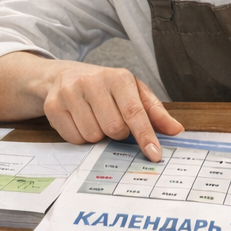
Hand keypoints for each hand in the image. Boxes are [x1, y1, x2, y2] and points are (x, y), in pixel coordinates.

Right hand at [39, 62, 182, 160]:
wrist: (64, 76)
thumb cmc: (106, 88)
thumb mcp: (133, 92)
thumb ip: (155, 112)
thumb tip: (176, 130)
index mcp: (118, 77)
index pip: (134, 112)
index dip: (145, 136)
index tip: (154, 155)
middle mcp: (93, 81)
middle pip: (114, 129)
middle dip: (117, 133)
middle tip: (112, 120)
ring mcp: (70, 92)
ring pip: (93, 136)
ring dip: (98, 135)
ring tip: (95, 118)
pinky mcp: (53, 106)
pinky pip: (74, 139)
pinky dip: (80, 137)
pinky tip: (80, 121)